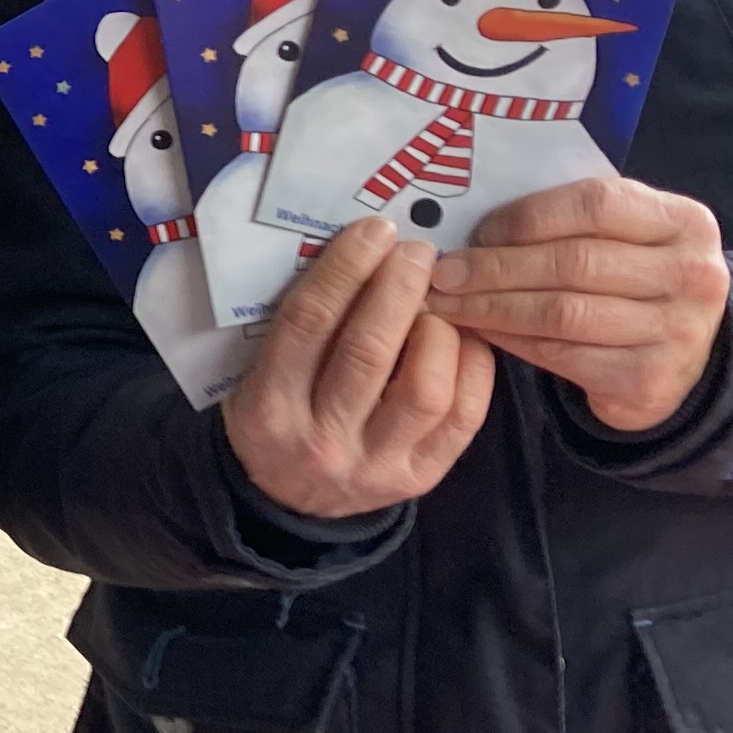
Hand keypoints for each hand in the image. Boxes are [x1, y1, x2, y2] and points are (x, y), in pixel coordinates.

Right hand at [218, 216, 495, 519]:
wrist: (290, 501)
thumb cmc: (277, 416)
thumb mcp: (259, 375)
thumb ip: (302, 326)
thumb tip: (365, 256)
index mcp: (268, 408)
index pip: (309, 323)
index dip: (346, 268)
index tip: (374, 231)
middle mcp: (321, 441)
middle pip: (369, 351)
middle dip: (399, 288)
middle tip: (417, 253)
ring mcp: (375, 466)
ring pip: (425, 387)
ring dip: (440, 328)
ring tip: (439, 301)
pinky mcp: (420, 478)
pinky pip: (463, 414)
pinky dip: (472, 364)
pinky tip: (464, 335)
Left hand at [427, 175, 730, 434]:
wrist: (685, 353)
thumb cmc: (635, 279)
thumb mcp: (625, 236)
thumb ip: (573, 220)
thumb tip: (477, 223)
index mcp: (685, 222)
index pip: (595, 204)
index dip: (528, 217)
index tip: (478, 230)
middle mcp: (692, 275)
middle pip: (574, 262)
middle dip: (496, 267)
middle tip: (443, 272)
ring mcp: (676, 331)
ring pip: (562, 313)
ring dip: (492, 307)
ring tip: (447, 302)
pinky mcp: (648, 379)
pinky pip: (561, 355)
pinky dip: (510, 341)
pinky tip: (479, 331)